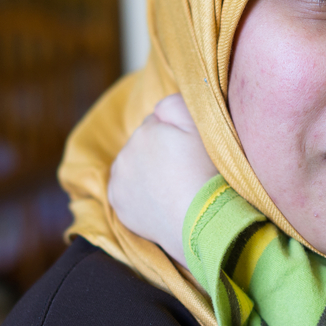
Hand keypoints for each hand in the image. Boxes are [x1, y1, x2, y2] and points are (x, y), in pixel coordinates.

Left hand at [108, 94, 218, 264]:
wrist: (202, 220)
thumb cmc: (208, 172)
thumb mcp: (202, 127)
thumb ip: (175, 105)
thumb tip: (158, 108)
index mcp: (146, 130)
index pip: (159, 123)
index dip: (177, 135)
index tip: (191, 151)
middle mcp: (126, 151)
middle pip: (144, 144)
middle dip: (160, 152)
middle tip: (185, 169)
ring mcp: (119, 179)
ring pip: (134, 165)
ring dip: (148, 171)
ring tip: (173, 186)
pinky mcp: (117, 202)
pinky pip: (126, 188)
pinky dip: (139, 191)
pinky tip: (160, 198)